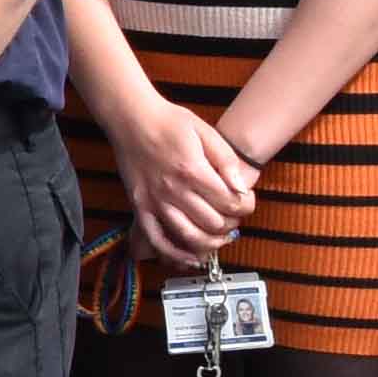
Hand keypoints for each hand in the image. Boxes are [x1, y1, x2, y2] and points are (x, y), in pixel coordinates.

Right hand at [114, 92, 256, 271]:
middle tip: (234, 216)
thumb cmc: (169, 121)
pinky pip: (158, 240)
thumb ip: (226, 161)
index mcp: (193, 171)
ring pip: (190, 237)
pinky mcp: (140, 207)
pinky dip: (176, 254)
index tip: (246, 201)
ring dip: (211, 243)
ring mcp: (155, 202)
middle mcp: (174, 191)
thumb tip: (241, 188)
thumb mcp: (206, 132)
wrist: (131, 118)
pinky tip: (191, 257)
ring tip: (220, 237)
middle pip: (214, 223)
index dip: (245, 205)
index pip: (230, 202)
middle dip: (231, 223)